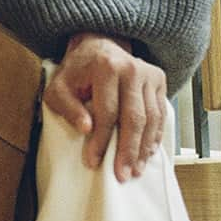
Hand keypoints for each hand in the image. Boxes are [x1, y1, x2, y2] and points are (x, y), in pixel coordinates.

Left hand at [43, 32, 168, 181]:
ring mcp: (149, 73)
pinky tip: (147, 153)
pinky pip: (161, 113)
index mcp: (106, 67)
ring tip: (135, 169)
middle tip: (122, 175)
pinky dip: (155, 136)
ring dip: (144, 148)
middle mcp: (132, 68)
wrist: (98, 44)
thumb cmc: (77, 71)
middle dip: (128, 151)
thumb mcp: (59, 87)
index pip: (107, 112)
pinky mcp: (159, 79)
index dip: (101, 140)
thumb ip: (67, 107)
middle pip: (135, 118)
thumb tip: (86, 128)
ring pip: (152, 118)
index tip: (93, 161)